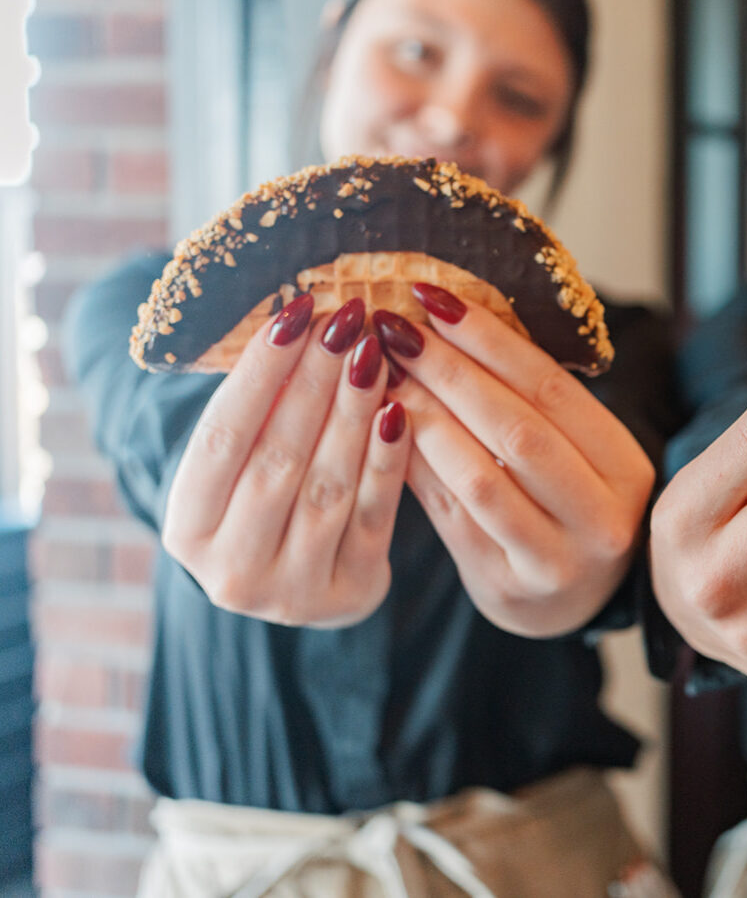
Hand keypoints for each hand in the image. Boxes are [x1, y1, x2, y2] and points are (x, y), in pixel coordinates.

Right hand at [162, 295, 410, 626]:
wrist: (303, 586)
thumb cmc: (265, 504)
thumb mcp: (241, 468)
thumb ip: (259, 413)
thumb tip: (302, 323)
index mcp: (186, 531)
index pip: (221, 436)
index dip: (260, 372)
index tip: (296, 312)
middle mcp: (231, 570)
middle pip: (278, 458)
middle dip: (315, 381)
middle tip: (347, 319)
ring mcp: (293, 590)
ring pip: (329, 484)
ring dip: (353, 411)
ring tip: (374, 352)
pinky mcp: (352, 593)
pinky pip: (375, 514)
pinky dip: (387, 459)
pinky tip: (401, 409)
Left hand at [376, 284, 655, 637]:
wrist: (565, 603)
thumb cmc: (563, 507)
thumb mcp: (572, 454)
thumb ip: (524, 401)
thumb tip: (442, 318)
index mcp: (624, 465)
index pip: (553, 389)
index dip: (491, 339)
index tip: (436, 298)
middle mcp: (602, 515)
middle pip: (517, 429)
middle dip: (449, 371)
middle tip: (395, 330)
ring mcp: (558, 558)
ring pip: (481, 477)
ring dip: (424, 419)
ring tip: (383, 377)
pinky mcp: (508, 586)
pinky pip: (452, 516)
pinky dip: (416, 468)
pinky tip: (383, 431)